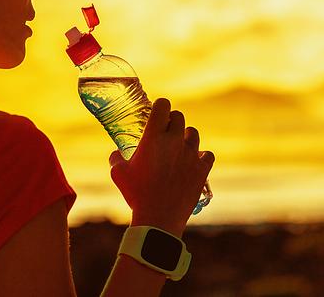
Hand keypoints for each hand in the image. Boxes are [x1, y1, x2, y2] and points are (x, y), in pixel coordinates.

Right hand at [108, 98, 214, 236]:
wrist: (159, 218)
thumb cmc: (136, 194)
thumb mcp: (118, 174)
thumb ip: (116, 158)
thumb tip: (116, 153)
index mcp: (154, 138)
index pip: (163, 105)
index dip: (160, 106)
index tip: (156, 113)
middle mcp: (175, 142)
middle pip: (179, 117)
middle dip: (171, 121)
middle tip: (164, 132)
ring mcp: (191, 155)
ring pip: (193, 134)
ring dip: (185, 137)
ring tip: (178, 147)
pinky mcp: (202, 170)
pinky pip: (207, 155)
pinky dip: (201, 156)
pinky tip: (194, 162)